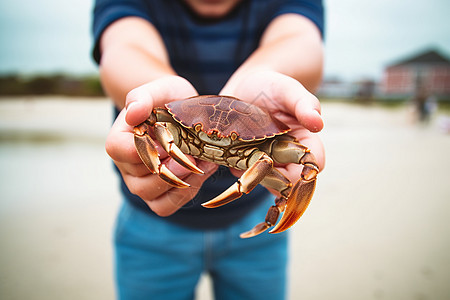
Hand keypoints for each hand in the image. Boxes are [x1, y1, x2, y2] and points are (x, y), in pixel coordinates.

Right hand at [106, 76, 218, 215]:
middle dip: (173, 168)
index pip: (121, 151)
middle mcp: (126, 166)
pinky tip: (202, 173)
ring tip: (202, 163)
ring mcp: (141, 183)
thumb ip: (142, 97)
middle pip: (141, 179)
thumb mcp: (160, 89)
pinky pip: (166, 206)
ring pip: (154, 197)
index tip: (172, 139)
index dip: (149, 148)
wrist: (183, 114)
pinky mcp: (159, 195)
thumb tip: (132, 114)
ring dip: (182, 183)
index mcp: (119, 139)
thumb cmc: (168, 100)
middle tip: (195, 153)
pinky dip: (186, 193)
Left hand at [220, 70, 324, 188]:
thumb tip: (318, 123)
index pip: (315, 165)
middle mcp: (287, 157)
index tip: (282, 166)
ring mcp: (265, 162)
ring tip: (234, 154)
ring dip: (249, 175)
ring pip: (263, 182)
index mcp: (305, 141)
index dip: (304, 172)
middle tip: (250, 163)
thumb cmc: (273, 86)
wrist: (245, 86)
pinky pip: (241, 174)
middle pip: (288, 182)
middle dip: (269, 178)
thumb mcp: (287, 90)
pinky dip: (231, 168)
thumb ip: (304, 104)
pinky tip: (221, 154)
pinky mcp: (244, 162)